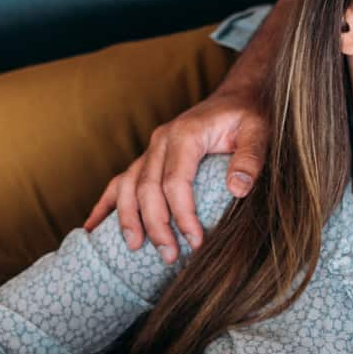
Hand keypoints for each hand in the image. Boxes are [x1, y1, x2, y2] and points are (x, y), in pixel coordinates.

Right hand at [81, 85, 269, 261]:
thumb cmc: (248, 116)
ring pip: (127, 186)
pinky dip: (105, 205)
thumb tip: (238, 189)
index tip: (196, 241)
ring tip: (134, 247)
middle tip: (169, 255)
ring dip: (128, 218)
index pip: (174, 182)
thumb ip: (250, 158)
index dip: (182, 215)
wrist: (237, 97)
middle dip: (156, 225)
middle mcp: (161, 141)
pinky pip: (120, 182)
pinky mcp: (149, 158)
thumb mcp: (259, 132)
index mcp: (185, 134)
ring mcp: (151, 149)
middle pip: (147, 188)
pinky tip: (93, 228)